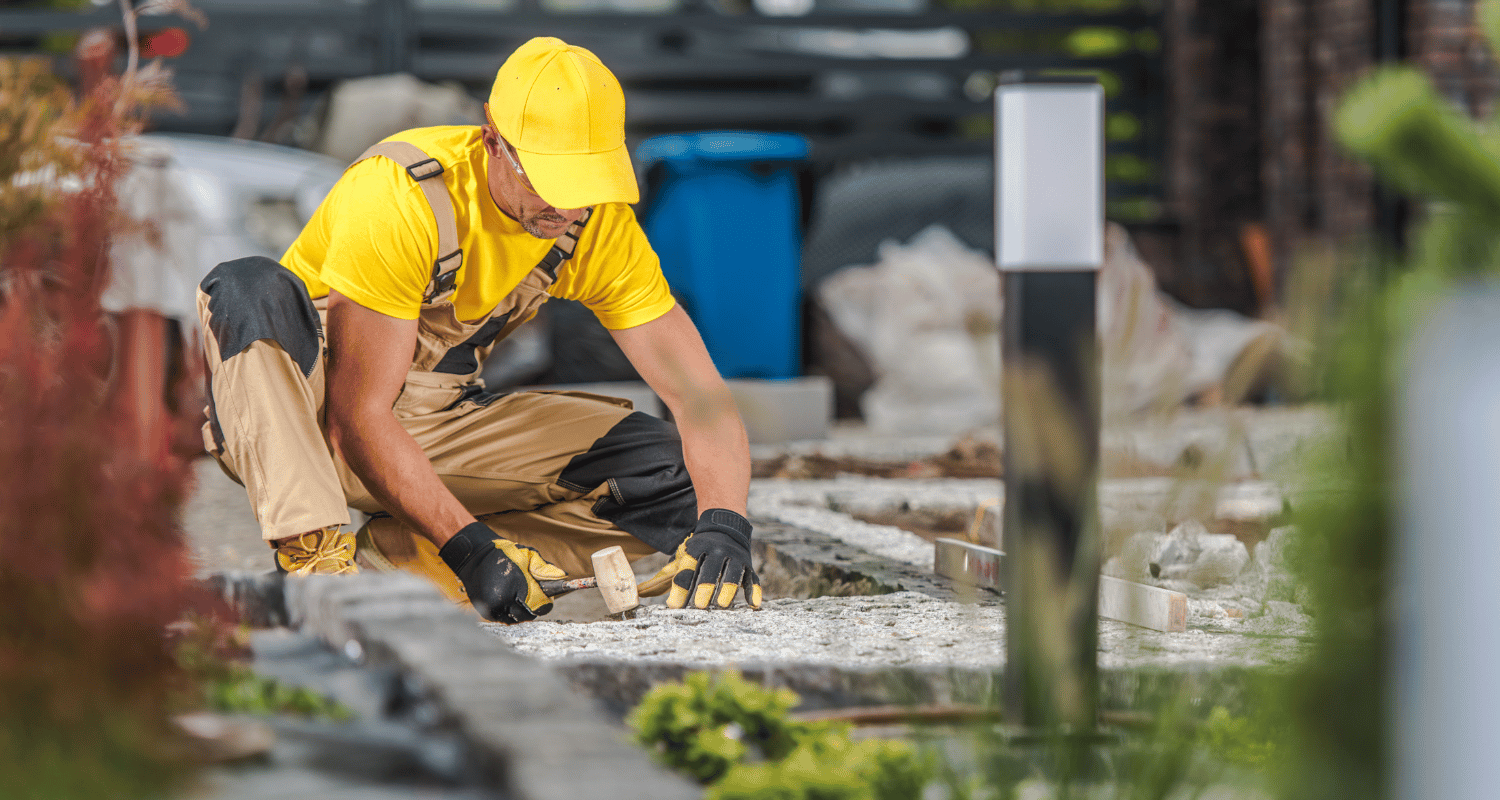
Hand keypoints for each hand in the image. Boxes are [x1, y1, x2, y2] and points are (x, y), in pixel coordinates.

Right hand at [439, 522, 565, 622]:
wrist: (474, 555)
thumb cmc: (504, 554)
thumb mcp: (527, 555)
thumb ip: (544, 568)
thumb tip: (563, 576)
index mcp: (518, 586)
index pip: (540, 607)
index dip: (544, 603)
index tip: (544, 598)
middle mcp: (505, 600)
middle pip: (528, 616)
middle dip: (532, 608)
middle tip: (530, 596)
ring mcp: (494, 607)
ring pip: (516, 619)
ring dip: (519, 611)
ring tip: (518, 597)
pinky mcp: (486, 611)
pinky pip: (503, 619)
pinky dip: (508, 612)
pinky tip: (508, 601)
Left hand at [638, 509, 761, 608]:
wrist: (726, 524)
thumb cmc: (700, 548)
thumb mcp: (683, 555)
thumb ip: (667, 576)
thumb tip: (642, 593)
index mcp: (697, 549)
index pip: (688, 569)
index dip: (681, 587)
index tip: (674, 605)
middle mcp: (716, 551)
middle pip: (710, 570)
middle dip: (705, 586)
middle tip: (701, 605)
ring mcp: (734, 558)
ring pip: (733, 573)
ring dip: (728, 588)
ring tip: (722, 604)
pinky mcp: (748, 564)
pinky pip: (752, 578)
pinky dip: (753, 591)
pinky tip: (753, 604)